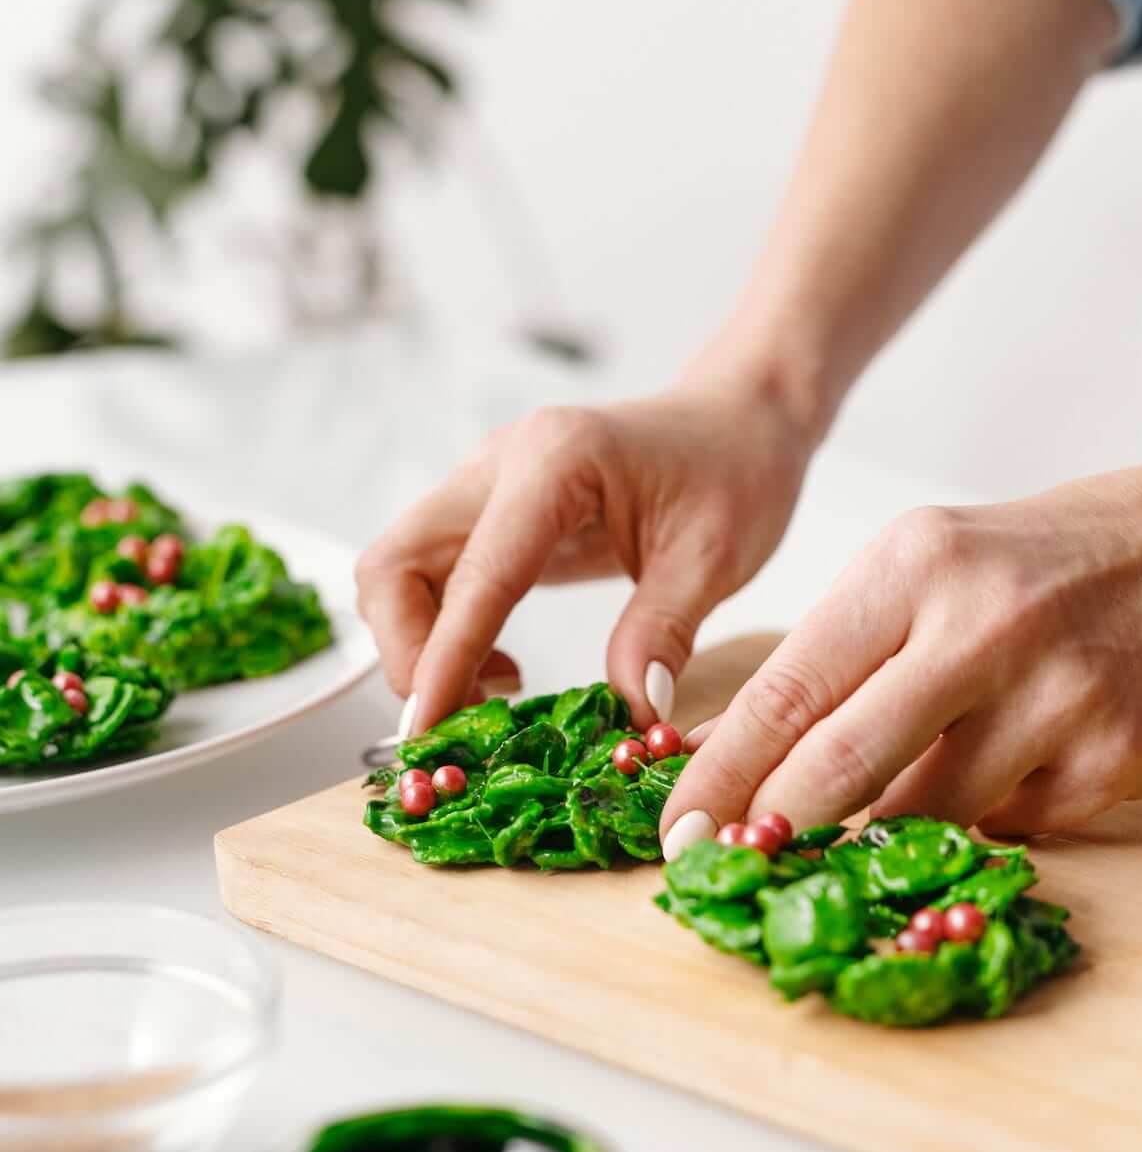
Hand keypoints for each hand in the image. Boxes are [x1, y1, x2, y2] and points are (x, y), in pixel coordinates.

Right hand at [355, 383, 811, 730]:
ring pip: (398, 573)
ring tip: (493, 696)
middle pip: (395, 565)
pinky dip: (444, 634)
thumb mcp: (716, 556)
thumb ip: (664, 631)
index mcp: (555, 462)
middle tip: (467, 717)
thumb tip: (631, 712)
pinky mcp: (488, 515)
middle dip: (410, 652)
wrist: (735, 422)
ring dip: (421, 647)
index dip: (444, 658)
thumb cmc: (734, 471)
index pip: (475, 572)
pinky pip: (432, 579)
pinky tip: (502, 668)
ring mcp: (484, 487)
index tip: (429, 730)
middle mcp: (499, 466)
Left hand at [662, 455, 1141, 850]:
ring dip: (887, 826)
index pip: (791, 689)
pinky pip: (1008, 827)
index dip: (724, 772)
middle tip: (734, 863)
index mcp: (914, 567)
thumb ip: (826, 660)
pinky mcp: (1111, 762)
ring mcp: (1056, 699)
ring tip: (899, 788)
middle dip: (777, 827)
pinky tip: (1007, 761)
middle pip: (847, 765)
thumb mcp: (915, 572)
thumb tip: (720, 750)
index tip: (679, 828)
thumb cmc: (1025, 565)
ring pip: (925, 814)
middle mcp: (983, 628)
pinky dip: (984, 814)